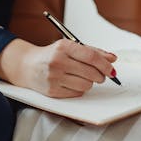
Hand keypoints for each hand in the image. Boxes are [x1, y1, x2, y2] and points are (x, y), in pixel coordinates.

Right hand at [0, 38, 117, 97]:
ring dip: (90, 82)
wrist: (27, 66)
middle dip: (101, 75)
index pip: (91, 57)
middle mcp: (58, 61)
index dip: (105, 65)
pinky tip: (72, 82)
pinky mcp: (52, 91)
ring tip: (83, 77)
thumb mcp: (70, 47)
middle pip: (91, 72)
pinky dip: (80, 89)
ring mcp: (54, 77)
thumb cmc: (52, 55)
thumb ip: (92, 52)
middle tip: (101, 75)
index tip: (112, 70)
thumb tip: (113, 59)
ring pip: (86, 85)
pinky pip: (77, 93)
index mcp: (63, 47)